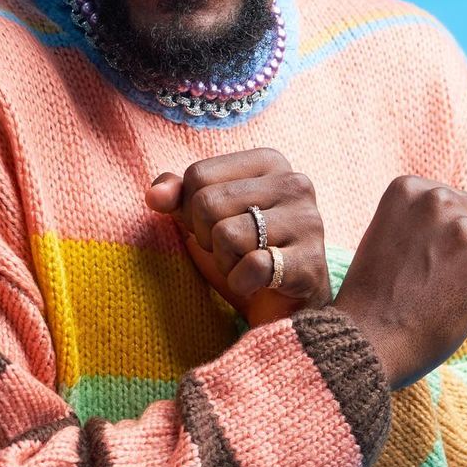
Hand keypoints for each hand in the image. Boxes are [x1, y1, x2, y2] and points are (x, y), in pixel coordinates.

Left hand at [145, 148, 331, 327]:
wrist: (286, 305)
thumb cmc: (243, 252)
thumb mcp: (204, 218)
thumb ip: (177, 196)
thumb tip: (155, 195)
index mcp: (269, 161)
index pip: (198, 174)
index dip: (192, 210)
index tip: (217, 226)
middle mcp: (294, 183)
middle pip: (208, 203)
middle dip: (207, 237)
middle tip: (231, 251)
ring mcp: (308, 221)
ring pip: (227, 235)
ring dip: (225, 262)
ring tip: (246, 266)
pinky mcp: (311, 262)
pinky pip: (252, 267)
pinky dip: (241, 283)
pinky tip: (257, 284)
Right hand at [333, 175, 466, 389]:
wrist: (365, 340)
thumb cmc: (375, 296)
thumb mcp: (391, 235)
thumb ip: (425, 219)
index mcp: (408, 188)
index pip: (460, 202)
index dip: (452, 237)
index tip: (424, 263)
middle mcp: (436, 200)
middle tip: (442, 284)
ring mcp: (462, 232)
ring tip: (458, 297)